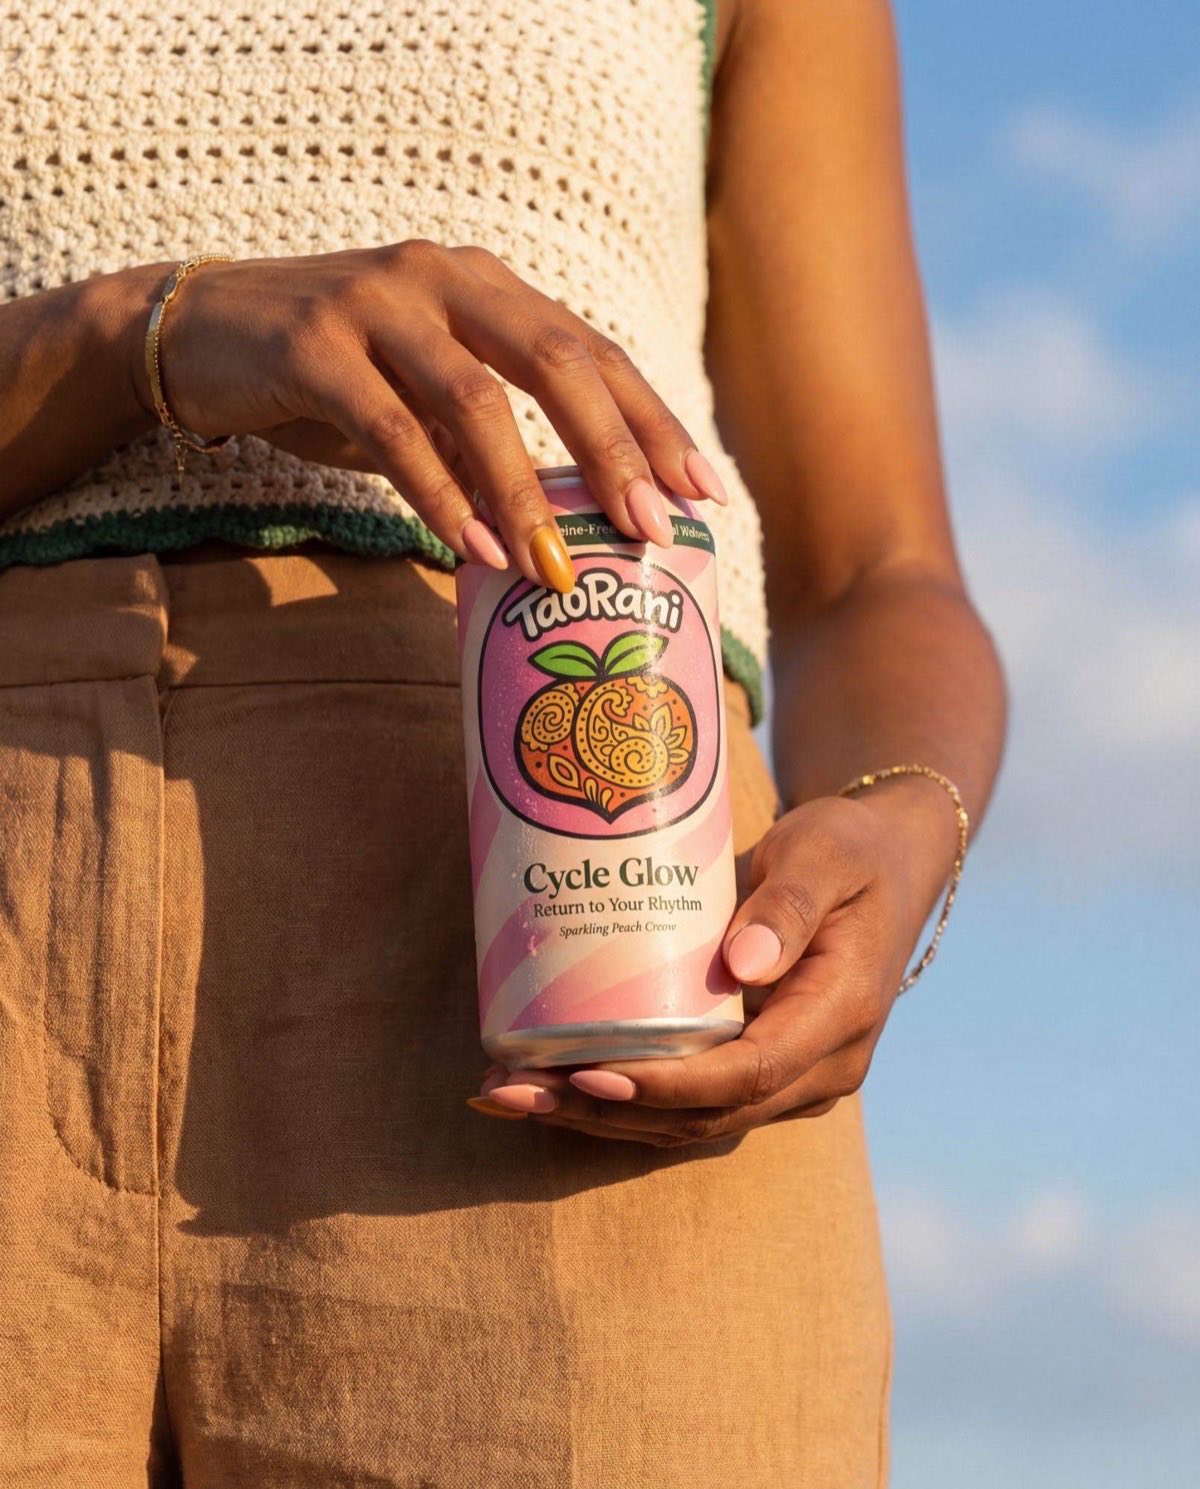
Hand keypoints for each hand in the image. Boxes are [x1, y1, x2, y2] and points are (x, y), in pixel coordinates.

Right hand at [125, 242, 727, 589]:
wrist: (196, 332)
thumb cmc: (331, 374)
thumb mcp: (423, 396)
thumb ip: (489, 436)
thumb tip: (567, 524)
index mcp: (485, 286)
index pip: (592, 352)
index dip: (652, 422)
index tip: (701, 490)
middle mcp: (442, 279)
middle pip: (556, 361)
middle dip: (614, 451)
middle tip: (654, 528)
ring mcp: (375, 304)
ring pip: (475, 400)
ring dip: (523, 492)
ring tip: (556, 569)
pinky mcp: (311, 346)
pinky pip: (389, 429)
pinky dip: (437, 495)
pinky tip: (472, 550)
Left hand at [472, 778, 959, 1143]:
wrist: (886, 865)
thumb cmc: (849, 849)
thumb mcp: (825, 855)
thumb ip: (788, 906)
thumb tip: (741, 967)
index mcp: (840, 1015)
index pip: (749, 1074)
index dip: (667, 1084)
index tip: (590, 1073)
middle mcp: (820, 1067)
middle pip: (706, 1115)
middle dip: (605, 1111)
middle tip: (510, 1091)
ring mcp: (792, 1078)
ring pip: (690, 1122)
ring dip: (598, 1118)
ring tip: (506, 1095)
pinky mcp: (760, 1069)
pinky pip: (689, 1102)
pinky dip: (620, 1103)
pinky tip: (550, 1087)